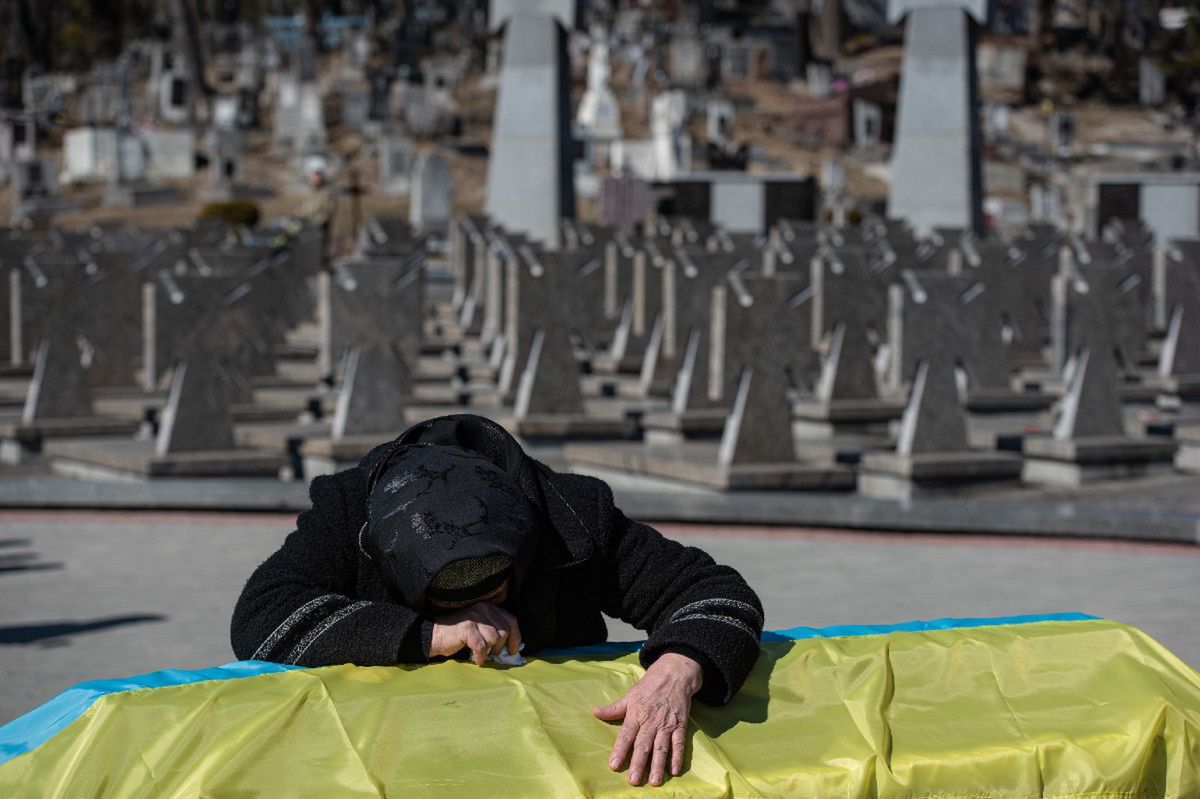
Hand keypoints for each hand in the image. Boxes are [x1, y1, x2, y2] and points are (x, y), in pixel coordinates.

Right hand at [429, 602, 521, 665]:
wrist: (435, 636)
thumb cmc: (460, 635)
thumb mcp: (481, 628)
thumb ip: (496, 630)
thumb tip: (514, 646)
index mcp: (489, 607)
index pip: (511, 620)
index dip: (515, 637)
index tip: (514, 650)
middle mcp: (483, 608)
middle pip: (505, 630)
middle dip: (502, 645)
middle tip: (493, 654)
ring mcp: (474, 617)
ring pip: (495, 638)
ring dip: (490, 650)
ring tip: (482, 654)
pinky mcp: (466, 628)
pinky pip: (481, 646)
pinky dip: (480, 656)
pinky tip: (477, 659)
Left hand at [593, 652, 702, 785]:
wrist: (674, 675)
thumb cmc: (648, 687)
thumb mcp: (629, 695)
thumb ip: (613, 708)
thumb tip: (595, 712)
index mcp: (636, 714)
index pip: (626, 735)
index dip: (620, 750)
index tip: (613, 765)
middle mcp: (651, 721)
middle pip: (643, 745)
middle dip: (638, 763)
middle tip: (633, 780)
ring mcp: (666, 724)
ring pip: (661, 748)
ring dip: (658, 765)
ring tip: (654, 781)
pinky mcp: (680, 725)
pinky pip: (679, 743)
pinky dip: (677, 757)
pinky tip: (674, 771)